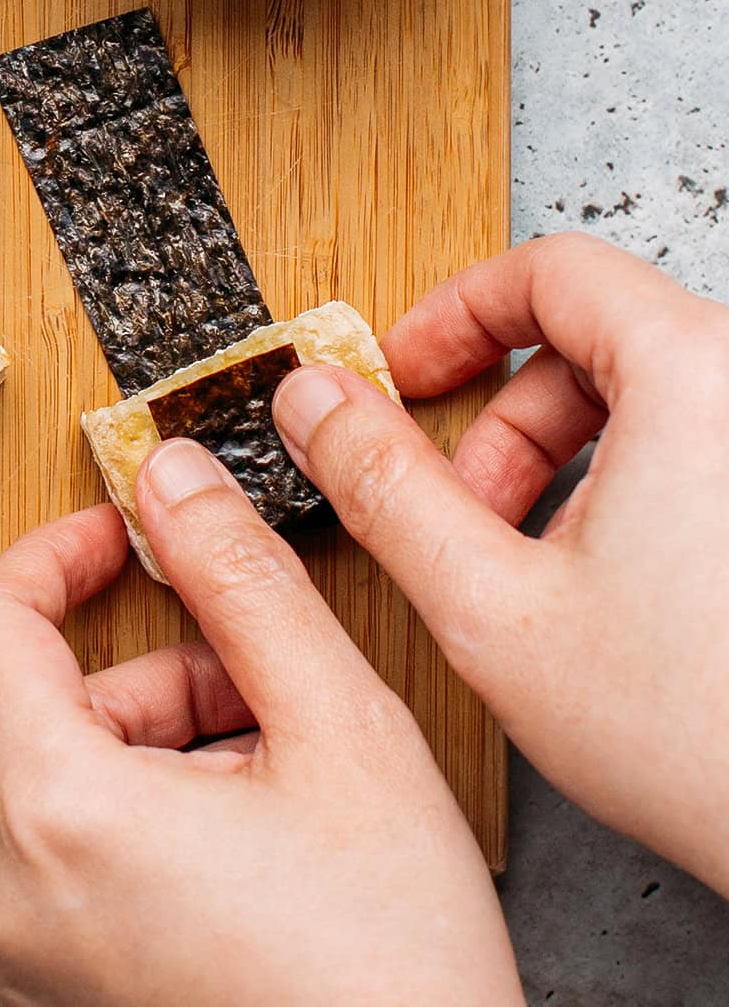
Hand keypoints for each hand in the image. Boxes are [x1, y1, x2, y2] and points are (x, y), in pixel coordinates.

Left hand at [0, 473, 575, 1006]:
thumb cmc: (394, 977)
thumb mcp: (339, 732)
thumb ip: (240, 582)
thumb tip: (170, 479)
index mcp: (59, 819)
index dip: (54, 556)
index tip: (120, 536)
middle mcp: (7, 904)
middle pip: (51, 720)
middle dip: (163, 686)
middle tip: (278, 711)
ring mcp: (22, 976)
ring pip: (66, 799)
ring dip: (164, 766)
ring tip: (283, 807)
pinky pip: (68, 880)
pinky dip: (142, 844)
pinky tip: (249, 878)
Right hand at [271, 232, 728, 894]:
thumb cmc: (701, 737)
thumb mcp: (494, 607)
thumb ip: (385, 487)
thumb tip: (315, 405)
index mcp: (693, 374)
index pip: (552, 269)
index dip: (454, 314)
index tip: (403, 375)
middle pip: (596, 336)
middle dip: (504, 420)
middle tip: (457, 506)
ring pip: (649, 398)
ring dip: (562, 465)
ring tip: (529, 570)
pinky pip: (698, 448)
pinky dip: (633, 492)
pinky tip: (606, 593)